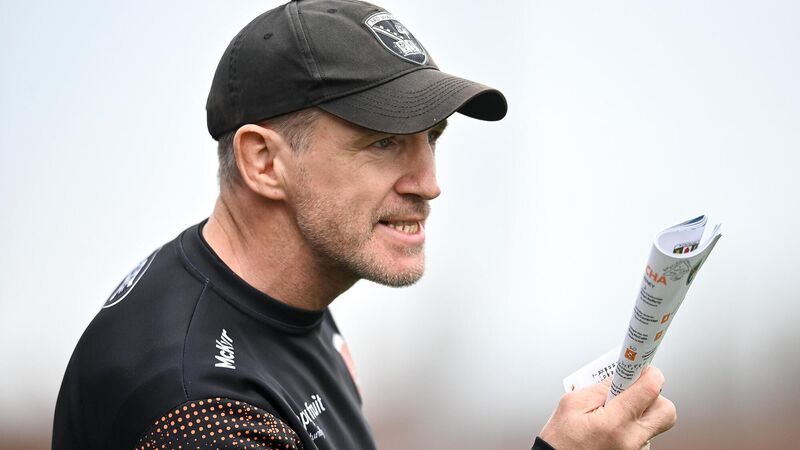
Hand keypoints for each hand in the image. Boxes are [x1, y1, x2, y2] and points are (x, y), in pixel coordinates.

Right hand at [539, 366, 676, 449]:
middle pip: (666, 410)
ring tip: (614, 411)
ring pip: (655, 423)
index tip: (642, 366)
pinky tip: (613, 426)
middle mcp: (631, 440)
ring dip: (641, 412)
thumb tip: (620, 376)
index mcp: (615, 424)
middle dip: (654, 395)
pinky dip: (633, 426)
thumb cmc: (560, 440)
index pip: (650, 390)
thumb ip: (600, 388)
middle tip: (633, 389)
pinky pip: (644, 435)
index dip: (649, 373)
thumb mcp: (571, 404)